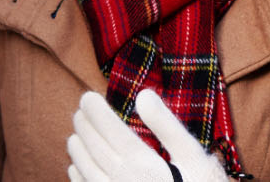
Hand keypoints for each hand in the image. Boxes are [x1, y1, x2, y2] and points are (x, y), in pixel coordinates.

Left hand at [67, 89, 229, 181]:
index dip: (96, 112)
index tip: (87, 96)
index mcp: (143, 165)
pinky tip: (76, 167)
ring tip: (75, 134)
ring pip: (85, 171)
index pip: (110, 131)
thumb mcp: (194, 156)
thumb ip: (167, 126)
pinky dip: (78, 176)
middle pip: (94, 148)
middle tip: (80, 109)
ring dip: (78, 150)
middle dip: (84, 126)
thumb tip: (143, 95)